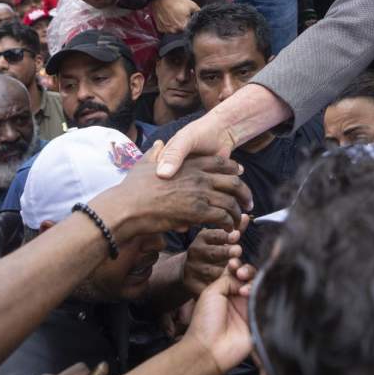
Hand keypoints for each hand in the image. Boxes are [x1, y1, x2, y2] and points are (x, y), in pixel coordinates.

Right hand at [91, 141, 251, 238]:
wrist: (125, 208)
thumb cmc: (131, 189)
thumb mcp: (143, 164)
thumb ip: (154, 154)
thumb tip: (157, 144)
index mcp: (187, 164)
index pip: (220, 163)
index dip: (233, 169)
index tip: (239, 176)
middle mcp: (197, 176)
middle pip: (233, 182)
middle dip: (244, 193)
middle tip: (248, 203)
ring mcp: (199, 193)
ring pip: (231, 201)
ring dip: (238, 213)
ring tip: (239, 221)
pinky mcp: (197, 211)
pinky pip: (222, 216)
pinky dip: (228, 224)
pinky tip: (227, 229)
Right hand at [151, 0, 199, 34]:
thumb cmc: (176, 0)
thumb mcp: (191, 5)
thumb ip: (198, 13)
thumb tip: (201, 16)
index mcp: (183, 26)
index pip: (190, 29)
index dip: (190, 23)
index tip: (189, 17)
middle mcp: (174, 31)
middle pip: (182, 30)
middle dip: (183, 24)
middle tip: (181, 15)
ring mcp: (166, 30)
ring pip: (174, 30)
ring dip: (175, 25)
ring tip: (174, 15)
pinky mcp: (160, 28)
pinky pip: (167, 29)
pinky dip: (168, 25)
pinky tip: (168, 17)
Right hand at [181, 220, 245, 297]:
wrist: (189, 271)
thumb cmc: (212, 252)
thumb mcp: (221, 240)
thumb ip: (234, 232)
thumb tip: (245, 217)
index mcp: (203, 238)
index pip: (215, 235)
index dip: (226, 236)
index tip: (237, 236)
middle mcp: (195, 252)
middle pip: (213, 253)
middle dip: (226, 252)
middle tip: (238, 251)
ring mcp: (191, 268)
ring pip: (211, 271)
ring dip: (224, 272)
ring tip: (236, 271)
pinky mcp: (191, 285)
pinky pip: (206, 287)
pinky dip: (217, 288)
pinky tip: (227, 287)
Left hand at [184, 258, 255, 374]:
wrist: (210, 348)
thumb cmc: (205, 321)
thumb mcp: (211, 292)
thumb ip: (228, 278)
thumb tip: (242, 277)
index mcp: (224, 291)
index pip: (236, 272)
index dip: (237, 265)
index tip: (233, 263)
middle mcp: (238, 298)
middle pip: (250, 277)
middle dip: (247, 271)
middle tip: (240, 274)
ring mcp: (249, 307)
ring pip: (259, 286)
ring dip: (252, 283)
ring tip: (243, 291)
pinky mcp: (259, 317)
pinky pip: (266, 301)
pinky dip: (261, 293)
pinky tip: (250, 294)